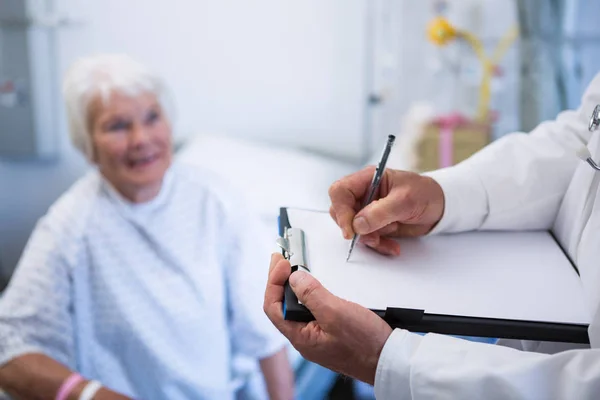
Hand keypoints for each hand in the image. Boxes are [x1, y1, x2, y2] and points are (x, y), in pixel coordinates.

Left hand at [264, 254, 392, 384]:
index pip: (273, 307)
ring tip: (292, 267)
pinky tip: (313, 284)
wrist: (389, 360)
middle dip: (279, 280)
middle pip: (282, 305)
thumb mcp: (335, 314)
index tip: (280, 262)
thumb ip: (311, 295)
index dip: (273, 281)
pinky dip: (309, 294)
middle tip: (281, 258)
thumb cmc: (365, 344)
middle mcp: (305, 338)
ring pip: (297, 307)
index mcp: (300, 337)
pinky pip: (312, 310)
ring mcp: (317, 335)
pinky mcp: (330, 331)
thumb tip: (294, 278)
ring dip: (294, 286)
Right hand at [329, 167, 444, 254]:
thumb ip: (380, 212)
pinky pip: (366, 238)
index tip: (351, 229)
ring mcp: (368, 210)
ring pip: (353, 229)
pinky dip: (378, 245)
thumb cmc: (425, 194)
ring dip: (369, 239)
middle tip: (372, 236)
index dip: (341, 210)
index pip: (340, 191)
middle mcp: (364, 194)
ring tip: (387, 240)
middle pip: (341, 211)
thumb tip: (357, 225)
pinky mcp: (375, 225)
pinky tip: (393, 246)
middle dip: (355, 228)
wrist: (441, 207)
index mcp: (368, 179)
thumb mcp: (405, 200)